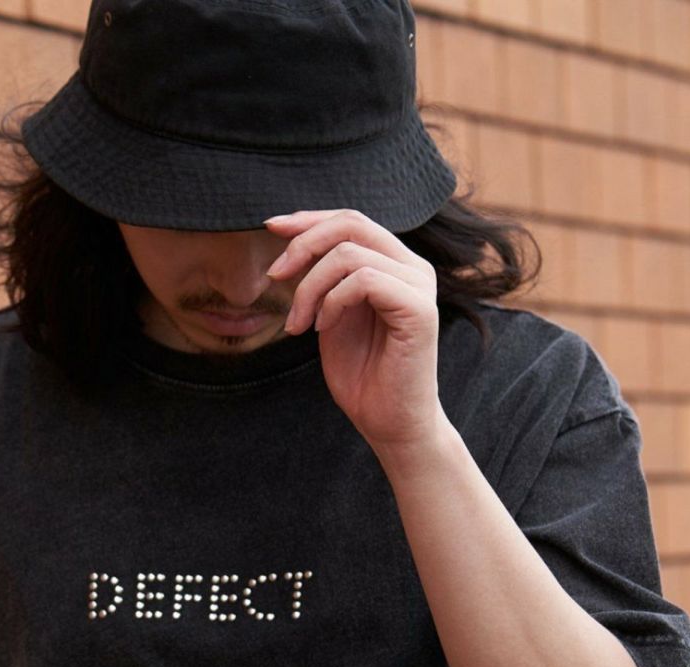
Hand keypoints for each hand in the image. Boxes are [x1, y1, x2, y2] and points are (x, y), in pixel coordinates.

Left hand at [264, 208, 450, 457]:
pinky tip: (322, 328)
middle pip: (351, 224)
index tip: (271, 227)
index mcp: (394, 265)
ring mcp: (418, 286)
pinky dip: (332, 301)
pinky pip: (363, 280)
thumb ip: (323, 281)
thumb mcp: (331, 317)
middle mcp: (412, 267)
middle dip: (303, 244)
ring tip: (298, 324)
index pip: (351, 221)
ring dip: (309, 288)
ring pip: (349, 254)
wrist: (389, 424)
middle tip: (274, 276)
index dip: (309, 219)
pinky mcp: (419, 309)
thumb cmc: (362, 377)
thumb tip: (293, 244)